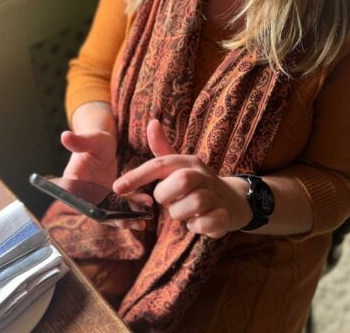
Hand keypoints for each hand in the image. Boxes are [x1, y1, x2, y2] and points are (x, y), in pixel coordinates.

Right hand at [61, 129, 152, 230]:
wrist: (105, 145)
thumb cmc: (96, 140)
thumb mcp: (91, 140)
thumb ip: (79, 141)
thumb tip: (65, 136)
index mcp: (72, 182)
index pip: (76, 201)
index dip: (89, 209)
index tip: (104, 213)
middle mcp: (82, 195)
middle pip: (95, 211)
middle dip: (112, 218)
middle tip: (128, 221)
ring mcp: (96, 199)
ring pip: (109, 214)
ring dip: (124, 218)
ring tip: (141, 221)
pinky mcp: (108, 200)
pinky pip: (119, 209)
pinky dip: (131, 211)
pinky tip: (145, 213)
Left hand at [113, 120, 250, 238]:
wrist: (232, 200)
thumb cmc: (197, 183)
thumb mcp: (179, 166)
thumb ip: (162, 149)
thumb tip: (152, 122)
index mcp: (188, 162)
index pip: (161, 163)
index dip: (137, 175)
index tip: (117, 187)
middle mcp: (203, 174)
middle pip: (182, 179)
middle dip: (167, 195)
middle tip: (168, 201)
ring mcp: (215, 194)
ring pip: (194, 203)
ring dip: (181, 214)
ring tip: (184, 214)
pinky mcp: (224, 215)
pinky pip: (206, 223)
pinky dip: (197, 227)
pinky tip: (197, 223)